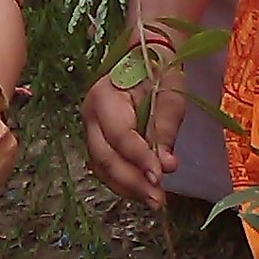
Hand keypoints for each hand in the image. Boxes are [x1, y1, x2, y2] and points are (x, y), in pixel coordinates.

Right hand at [82, 58, 186, 209]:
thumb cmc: (159, 73)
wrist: (145, 58)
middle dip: (132, 182)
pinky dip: (124, 182)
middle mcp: (90, 115)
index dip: (139, 159)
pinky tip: (143, 191)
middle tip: (157, 201)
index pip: (120, 136)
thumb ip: (165, 131)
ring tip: (153, 201)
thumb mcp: (169, 97)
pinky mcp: (97, 141)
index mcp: (104, 97)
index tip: (160, 178)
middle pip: (105, 158)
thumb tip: (166, 166)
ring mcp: (90, 130)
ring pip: (102, 168)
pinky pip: (105, 167)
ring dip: (128, 188)